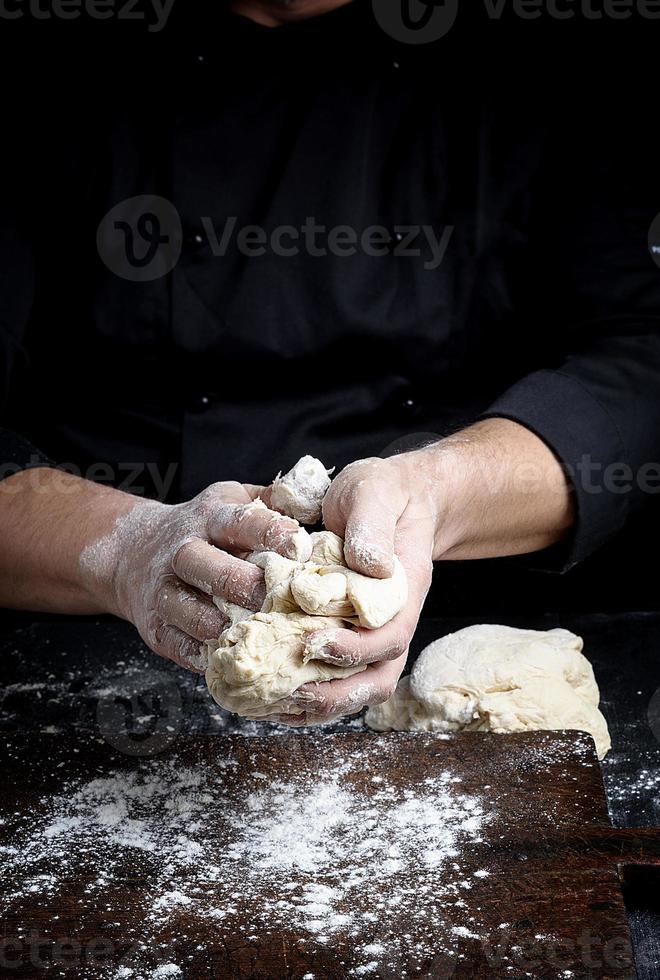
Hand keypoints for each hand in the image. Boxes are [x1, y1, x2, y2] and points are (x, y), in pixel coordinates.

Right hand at [88, 482, 310, 672]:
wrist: (135, 552)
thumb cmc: (204, 528)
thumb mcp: (233, 500)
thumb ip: (274, 499)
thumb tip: (319, 499)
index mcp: (210, 518)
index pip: (240, 521)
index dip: (271, 533)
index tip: (300, 548)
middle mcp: (183, 551)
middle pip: (209, 567)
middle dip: (243, 585)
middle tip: (276, 599)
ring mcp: (164, 590)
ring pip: (189, 609)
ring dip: (221, 625)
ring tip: (253, 634)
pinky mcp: (156, 625)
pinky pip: (179, 644)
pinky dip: (203, 655)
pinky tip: (229, 658)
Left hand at [274, 454, 436, 725]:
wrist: (389, 499)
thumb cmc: (381, 496)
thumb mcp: (375, 495)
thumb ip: (371, 527)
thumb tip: (370, 565)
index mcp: (404, 590)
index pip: (391, 636)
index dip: (355, 649)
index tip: (313, 644)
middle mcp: (392, 621)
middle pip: (378, 679)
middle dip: (336, 694)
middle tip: (291, 692)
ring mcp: (371, 633)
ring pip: (357, 688)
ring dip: (319, 704)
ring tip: (275, 705)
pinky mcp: (347, 635)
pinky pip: (335, 677)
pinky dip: (307, 695)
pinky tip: (272, 698)